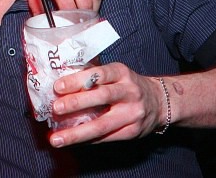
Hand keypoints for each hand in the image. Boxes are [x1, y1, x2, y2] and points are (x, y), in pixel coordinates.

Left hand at [48, 63, 163, 147]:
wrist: (159, 101)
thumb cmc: (126, 85)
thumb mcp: (115, 73)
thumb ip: (92, 76)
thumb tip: (59, 85)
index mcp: (121, 73)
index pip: (98, 74)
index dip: (77, 80)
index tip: (57, 87)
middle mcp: (129, 91)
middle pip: (101, 97)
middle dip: (76, 103)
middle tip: (55, 109)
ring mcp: (132, 113)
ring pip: (102, 124)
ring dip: (76, 133)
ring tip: (56, 138)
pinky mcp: (132, 132)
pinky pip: (106, 138)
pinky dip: (86, 140)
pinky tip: (71, 142)